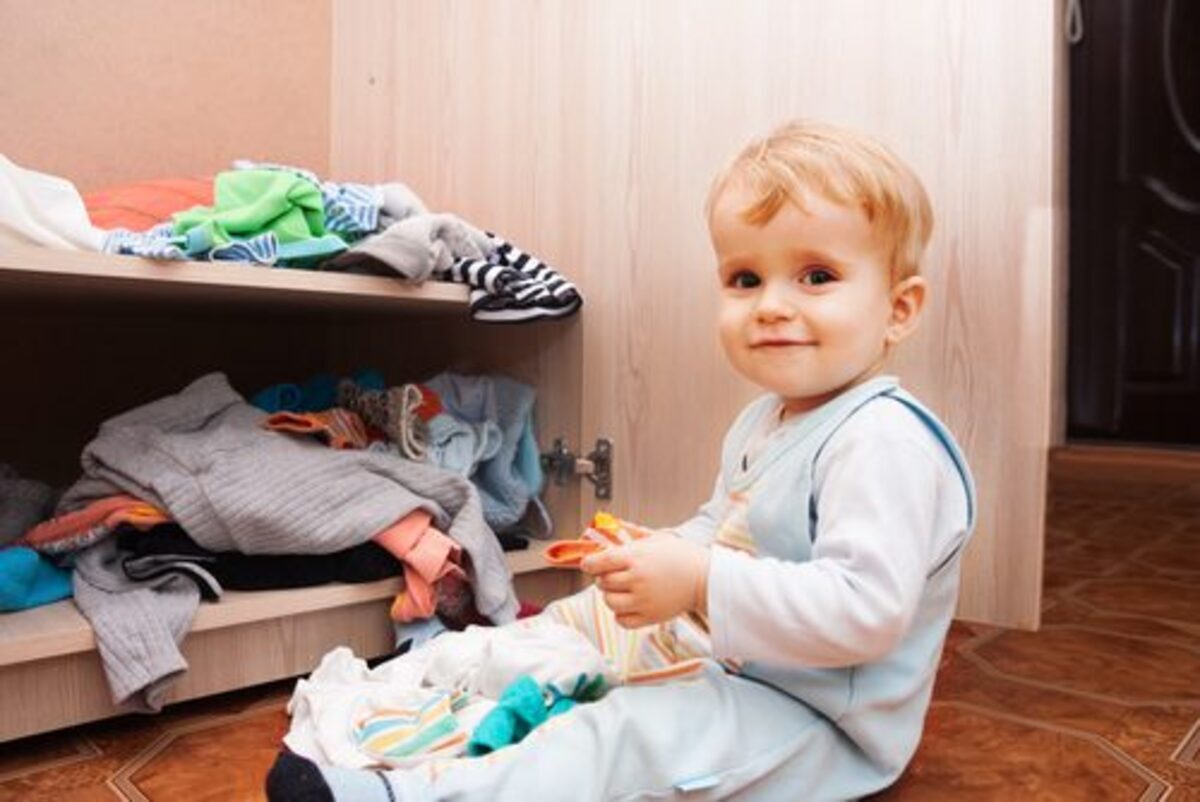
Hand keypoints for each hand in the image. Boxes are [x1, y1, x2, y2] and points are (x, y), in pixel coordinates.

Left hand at [579, 529, 709, 628]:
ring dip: (611, 595)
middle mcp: (637, 579)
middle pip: (602, 582)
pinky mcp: (650, 616)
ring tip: (622, 589)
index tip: (588, 564)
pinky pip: (622, 620)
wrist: (705, 579)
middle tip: (612, 574)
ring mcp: (643, 600)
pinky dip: (620, 614)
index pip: (599, 562)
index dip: (589, 563)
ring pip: (609, 602)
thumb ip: (634, 533)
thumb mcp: (657, 538)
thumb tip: (615, 525)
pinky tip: (629, 604)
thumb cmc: (682, 556)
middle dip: (602, 577)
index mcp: (636, 557)